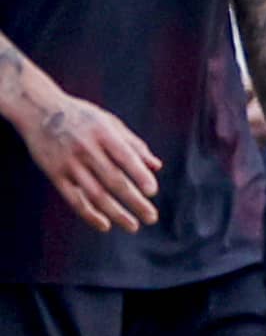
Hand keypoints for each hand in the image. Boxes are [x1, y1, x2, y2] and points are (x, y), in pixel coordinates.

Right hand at [12, 89, 159, 231]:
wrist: (39, 109)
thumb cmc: (82, 117)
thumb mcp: (110, 122)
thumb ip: (134, 144)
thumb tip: (157, 166)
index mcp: (104, 133)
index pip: (125, 157)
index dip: (139, 175)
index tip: (152, 192)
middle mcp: (86, 149)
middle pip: (113, 180)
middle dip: (134, 201)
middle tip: (151, 217)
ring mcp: (69, 162)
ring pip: (94, 194)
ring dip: (115, 213)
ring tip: (133, 226)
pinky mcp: (54, 173)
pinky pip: (73, 198)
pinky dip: (89, 214)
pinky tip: (104, 225)